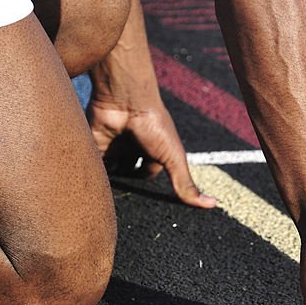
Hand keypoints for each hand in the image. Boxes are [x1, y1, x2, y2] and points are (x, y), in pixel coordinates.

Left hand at [89, 98, 216, 208]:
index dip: (145, 183)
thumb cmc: (155, 125)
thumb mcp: (173, 158)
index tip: (144, 200)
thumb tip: (212, 204)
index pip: (147, 173)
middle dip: (127, 182)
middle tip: (125, 199)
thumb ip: (185, 183)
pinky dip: (94, 174)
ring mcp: (114, 145)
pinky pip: (93, 164)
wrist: (126, 100)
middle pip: (127, 172)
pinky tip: (95, 184)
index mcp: (152, 150)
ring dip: (109, 180)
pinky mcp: (95, 144)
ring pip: (109, 170)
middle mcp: (133, 148)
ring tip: (108, 193)